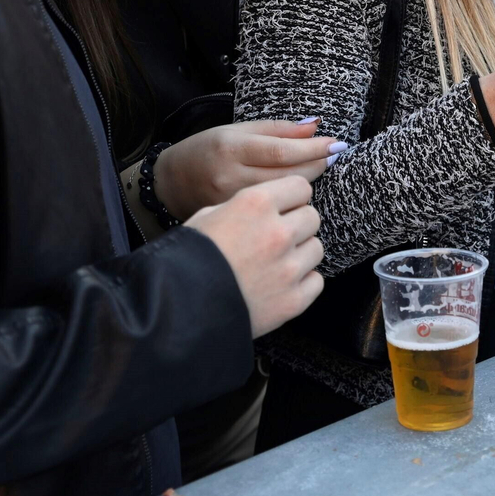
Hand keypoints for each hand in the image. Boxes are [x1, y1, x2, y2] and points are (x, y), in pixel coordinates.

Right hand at [156, 118, 342, 217]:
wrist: (169, 186)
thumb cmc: (204, 152)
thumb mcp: (235, 131)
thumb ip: (276, 130)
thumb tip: (315, 128)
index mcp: (230, 150)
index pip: (283, 151)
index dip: (314, 148)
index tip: (336, 143)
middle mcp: (231, 179)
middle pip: (289, 176)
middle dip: (317, 165)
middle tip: (332, 156)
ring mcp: (233, 207)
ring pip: (286, 201)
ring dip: (307, 187)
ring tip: (314, 172)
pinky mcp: (234, 228)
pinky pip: (275, 219)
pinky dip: (291, 208)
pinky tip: (296, 200)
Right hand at [187, 175, 324, 337]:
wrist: (177, 309)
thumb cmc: (186, 258)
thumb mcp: (207, 216)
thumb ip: (242, 207)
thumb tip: (263, 208)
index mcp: (256, 204)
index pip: (300, 186)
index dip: (291, 197)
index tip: (284, 206)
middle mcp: (278, 232)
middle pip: (312, 216)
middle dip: (297, 224)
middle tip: (277, 237)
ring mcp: (289, 268)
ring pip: (317, 248)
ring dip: (301, 253)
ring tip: (277, 263)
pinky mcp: (293, 300)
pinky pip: (316, 280)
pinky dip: (302, 282)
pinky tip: (281, 285)